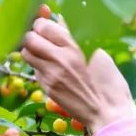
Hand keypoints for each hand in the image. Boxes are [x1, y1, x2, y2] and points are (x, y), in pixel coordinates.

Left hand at [21, 18, 135, 133]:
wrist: (106, 112)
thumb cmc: (109, 84)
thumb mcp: (98, 56)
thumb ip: (76, 40)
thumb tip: (61, 23)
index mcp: (73, 48)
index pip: (44, 26)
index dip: (42, 25)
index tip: (46, 28)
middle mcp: (58, 59)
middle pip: (30, 38)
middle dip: (33, 37)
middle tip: (41, 41)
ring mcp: (50, 74)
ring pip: (26, 54)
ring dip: (32, 52)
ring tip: (43, 55)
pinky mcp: (47, 87)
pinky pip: (35, 70)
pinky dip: (39, 68)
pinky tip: (51, 71)